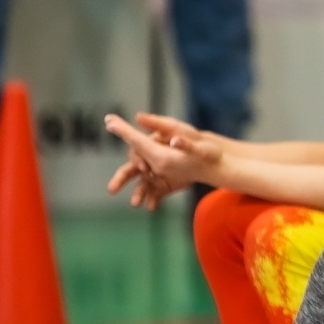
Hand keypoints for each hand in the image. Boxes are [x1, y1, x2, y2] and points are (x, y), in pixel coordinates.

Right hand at [104, 113, 221, 199]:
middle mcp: (150, 161)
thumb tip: (138, 116)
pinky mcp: (166, 185)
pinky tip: (152, 207)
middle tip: (111, 189)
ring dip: (137, 194)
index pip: (136, 153)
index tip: (145, 168)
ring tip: (135, 204)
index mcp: (149, 146)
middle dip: (120, 179)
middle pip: (130, 171)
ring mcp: (157, 175)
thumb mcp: (177, 128)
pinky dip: (153, 201)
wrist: (212, 158)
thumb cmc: (194, 139)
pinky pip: (156, 194)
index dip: (138, 160)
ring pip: (142, 185)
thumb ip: (157, 123)